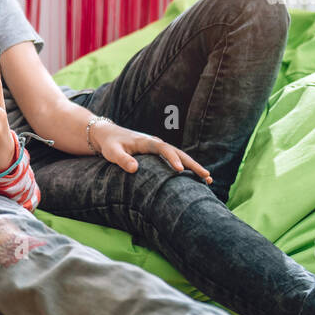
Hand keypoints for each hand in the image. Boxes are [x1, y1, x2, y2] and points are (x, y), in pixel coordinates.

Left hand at [89, 120, 211, 182]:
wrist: (107, 135)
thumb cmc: (109, 144)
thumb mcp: (112, 152)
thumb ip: (122, 160)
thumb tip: (135, 169)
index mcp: (146, 141)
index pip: (163, 149)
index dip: (172, 158)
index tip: (180, 170)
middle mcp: (156, 143)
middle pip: (178, 152)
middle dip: (193, 164)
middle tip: (206, 176)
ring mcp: (158, 148)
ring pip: (180, 156)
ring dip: (193, 166)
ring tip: (208, 179)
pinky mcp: (157, 153)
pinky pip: (175, 160)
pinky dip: (186, 167)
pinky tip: (195, 178)